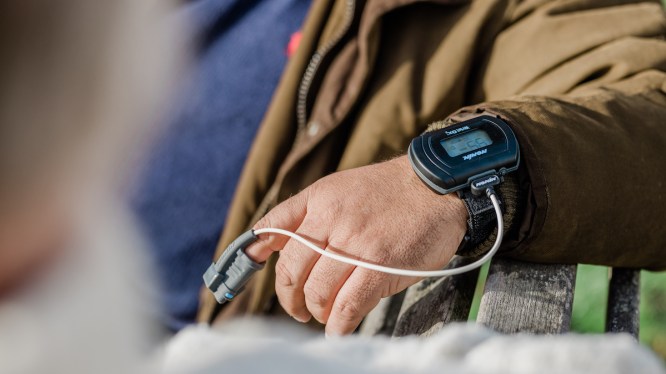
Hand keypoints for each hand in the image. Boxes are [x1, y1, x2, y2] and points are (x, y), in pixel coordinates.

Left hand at [246, 156, 467, 335]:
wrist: (436, 187)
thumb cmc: (388, 193)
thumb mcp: (340, 187)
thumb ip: (305, 212)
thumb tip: (267, 242)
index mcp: (319, 200)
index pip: (272, 229)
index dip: (252, 255)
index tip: (243, 273)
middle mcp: (332, 220)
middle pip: (291, 269)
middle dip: (288, 296)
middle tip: (296, 307)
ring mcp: (356, 244)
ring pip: (317, 290)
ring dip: (315, 311)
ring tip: (322, 315)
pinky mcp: (380, 267)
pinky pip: (348, 305)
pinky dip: (338, 323)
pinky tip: (338, 328)